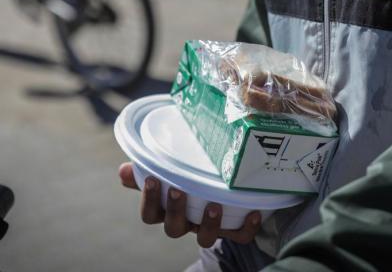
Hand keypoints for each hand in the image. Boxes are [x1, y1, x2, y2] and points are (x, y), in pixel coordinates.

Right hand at [119, 162, 261, 247]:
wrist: (217, 190)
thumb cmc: (186, 181)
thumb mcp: (166, 175)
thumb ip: (147, 171)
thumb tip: (123, 170)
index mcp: (168, 210)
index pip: (151, 214)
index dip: (149, 200)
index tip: (152, 179)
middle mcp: (187, 221)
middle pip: (174, 228)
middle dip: (175, 211)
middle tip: (177, 190)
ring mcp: (208, 227)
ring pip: (205, 238)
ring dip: (209, 224)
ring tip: (214, 204)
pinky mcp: (231, 228)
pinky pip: (239, 236)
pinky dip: (246, 227)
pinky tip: (253, 211)